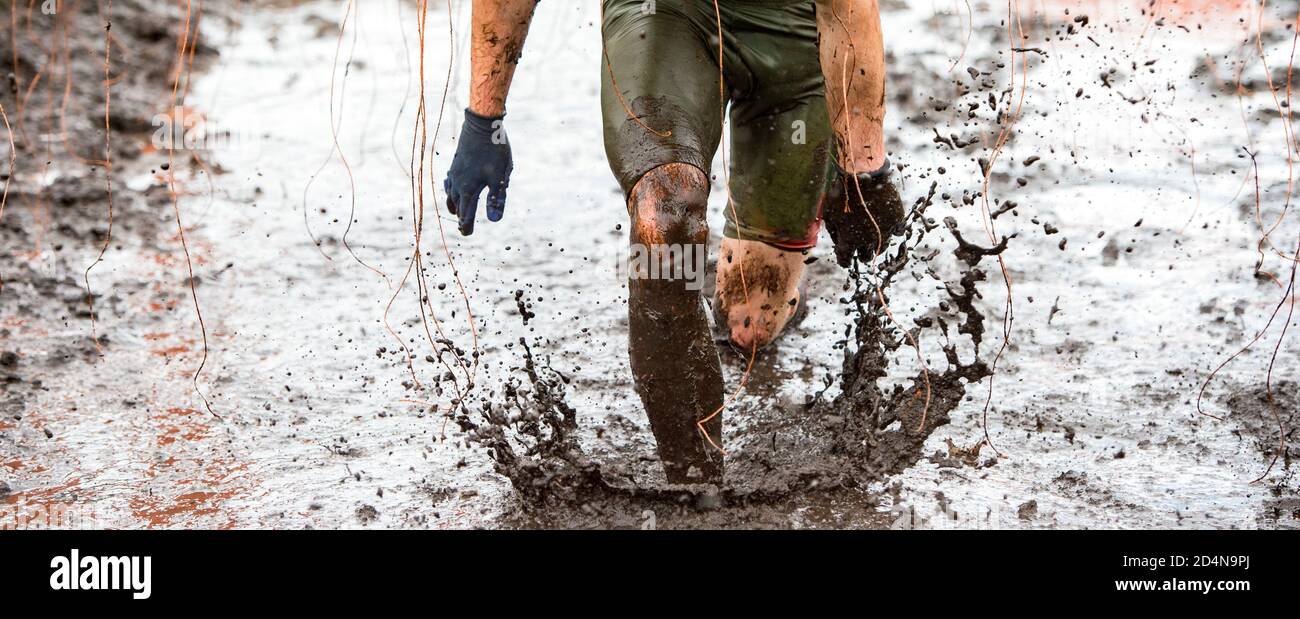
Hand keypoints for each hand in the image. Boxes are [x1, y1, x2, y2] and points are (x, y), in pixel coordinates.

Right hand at [444, 109, 513, 234]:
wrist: (481, 125)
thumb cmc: (494, 151)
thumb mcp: (500, 177)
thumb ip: (496, 199)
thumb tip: (493, 221)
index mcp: (468, 190)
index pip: (466, 214)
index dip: (467, 225)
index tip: (467, 234)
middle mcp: (458, 183)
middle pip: (457, 206)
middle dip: (460, 218)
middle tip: (464, 228)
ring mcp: (455, 173)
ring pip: (451, 195)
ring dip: (454, 205)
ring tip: (456, 212)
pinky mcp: (456, 163)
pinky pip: (449, 182)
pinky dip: (450, 190)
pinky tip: (452, 188)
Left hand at [821, 160, 905, 266]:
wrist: (862, 174)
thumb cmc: (841, 193)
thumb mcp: (828, 213)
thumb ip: (833, 231)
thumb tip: (838, 242)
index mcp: (849, 240)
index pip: (845, 260)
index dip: (844, 260)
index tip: (845, 257)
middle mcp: (868, 241)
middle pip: (866, 257)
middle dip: (861, 252)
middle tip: (859, 244)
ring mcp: (885, 231)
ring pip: (882, 247)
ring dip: (876, 243)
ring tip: (872, 233)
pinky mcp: (897, 220)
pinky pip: (898, 232)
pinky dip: (892, 230)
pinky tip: (886, 223)